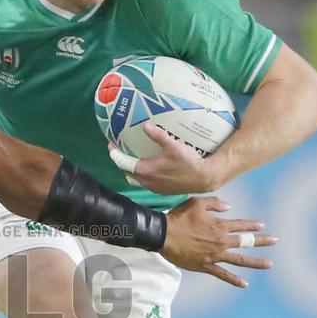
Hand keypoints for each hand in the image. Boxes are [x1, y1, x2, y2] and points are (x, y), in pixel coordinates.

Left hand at [109, 121, 223, 193]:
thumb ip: (158, 135)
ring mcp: (154, 189)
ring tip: (134, 159)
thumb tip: (145, 125)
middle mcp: (147, 182)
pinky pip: (146, 183)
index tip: (111, 145)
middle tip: (122, 151)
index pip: (122, 162)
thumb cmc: (189, 162)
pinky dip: (143, 175)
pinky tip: (150, 167)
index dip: (114, 154)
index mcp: (146, 171)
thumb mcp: (174, 145)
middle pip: (127, 172)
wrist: (204, 178)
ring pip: (136, 180)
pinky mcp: (161, 192)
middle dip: (122, 162)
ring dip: (132, 170)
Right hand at [162, 196, 276, 287]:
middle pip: (246, 242)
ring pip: (240, 260)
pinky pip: (223, 274)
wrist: (163, 235)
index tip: (262, 226)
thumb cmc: (178, 218)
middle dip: (262, 241)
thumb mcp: (197, 203)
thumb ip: (215, 203)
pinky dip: (234, 279)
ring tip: (270, 264)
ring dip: (256, 262)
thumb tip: (229, 207)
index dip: (252, 226)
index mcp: (220, 226)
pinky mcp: (205, 266)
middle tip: (275, 240)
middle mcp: (221, 241)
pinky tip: (244, 284)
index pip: (241, 225)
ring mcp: (214, 255)